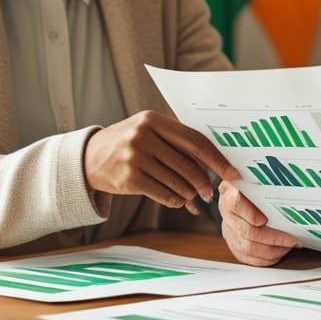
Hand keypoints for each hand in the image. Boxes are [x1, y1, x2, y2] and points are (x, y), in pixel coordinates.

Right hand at [83, 110, 238, 213]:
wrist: (88, 158)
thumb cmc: (128, 144)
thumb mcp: (148, 132)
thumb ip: (175, 141)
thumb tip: (213, 161)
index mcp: (154, 119)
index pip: (194, 140)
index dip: (216, 158)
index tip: (232, 172)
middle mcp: (143, 134)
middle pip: (187, 162)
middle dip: (203, 181)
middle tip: (210, 192)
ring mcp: (134, 156)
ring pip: (176, 180)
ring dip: (188, 192)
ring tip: (192, 196)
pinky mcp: (128, 178)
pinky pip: (162, 193)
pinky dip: (174, 200)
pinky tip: (176, 200)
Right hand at [219, 181, 299, 264]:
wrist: (239, 196)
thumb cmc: (253, 187)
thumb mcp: (256, 179)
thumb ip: (265, 183)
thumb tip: (289, 185)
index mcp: (230, 193)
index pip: (236, 204)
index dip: (250, 214)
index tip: (264, 220)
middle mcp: (227, 214)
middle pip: (246, 232)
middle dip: (273, 238)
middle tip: (292, 238)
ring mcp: (229, 231)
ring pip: (249, 248)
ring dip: (272, 250)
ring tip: (289, 245)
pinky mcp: (234, 245)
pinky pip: (249, 258)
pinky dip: (266, 258)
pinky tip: (280, 252)